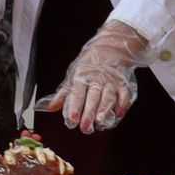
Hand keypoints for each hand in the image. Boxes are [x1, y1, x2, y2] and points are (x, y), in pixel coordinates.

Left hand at [50, 20, 146, 134]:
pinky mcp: (123, 84)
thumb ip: (63, 94)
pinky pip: (124, 94)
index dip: (74, 107)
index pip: (77, 94)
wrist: (111, 48)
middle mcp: (96, 79)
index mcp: (81, 77)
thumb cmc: (89, 66)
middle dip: (89, 112)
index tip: (72, 120)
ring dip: (104, 109)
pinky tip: (118, 113)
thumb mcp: (73, 76)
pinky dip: (123, 103)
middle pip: (93, 97)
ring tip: (100, 121)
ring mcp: (111, 82)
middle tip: (85, 126)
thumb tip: (50, 108)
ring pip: (108, 96)